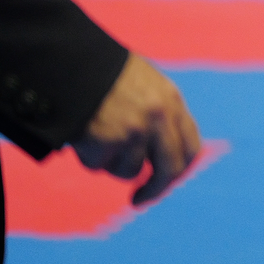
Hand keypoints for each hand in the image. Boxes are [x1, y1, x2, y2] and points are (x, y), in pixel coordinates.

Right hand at [73, 54, 201, 203]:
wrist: (72, 63)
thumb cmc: (104, 74)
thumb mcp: (144, 85)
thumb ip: (158, 113)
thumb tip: (161, 152)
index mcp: (172, 101)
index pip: (191, 147)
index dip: (180, 169)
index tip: (167, 181)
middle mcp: (159, 118)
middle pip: (169, 170)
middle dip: (155, 190)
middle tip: (139, 200)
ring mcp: (135, 132)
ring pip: (128, 170)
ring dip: (111, 163)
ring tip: (97, 136)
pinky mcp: (108, 142)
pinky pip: (98, 165)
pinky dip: (88, 157)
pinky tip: (82, 135)